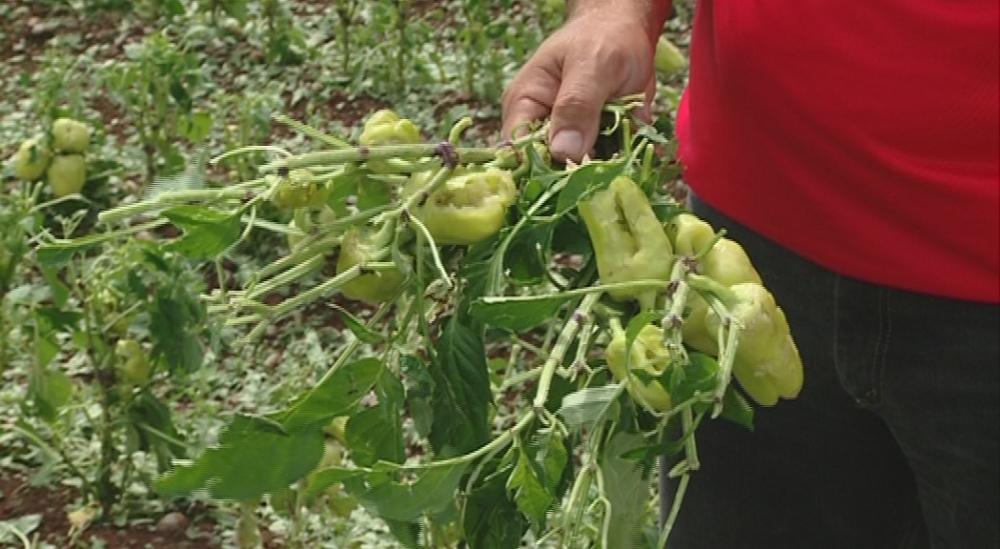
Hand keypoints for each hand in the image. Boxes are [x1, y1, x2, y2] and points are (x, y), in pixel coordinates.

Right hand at [502, 6, 658, 161]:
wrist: (628, 30)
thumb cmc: (601, 37)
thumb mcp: (591, 65)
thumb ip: (576, 106)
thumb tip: (562, 152)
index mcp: (524, 106)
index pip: (518, 151)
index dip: (540, 169)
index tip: (572, 175)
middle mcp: (541, 127)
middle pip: (548, 168)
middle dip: (577, 176)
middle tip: (607, 177)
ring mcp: (569, 138)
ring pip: (578, 173)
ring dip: (604, 174)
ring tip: (624, 171)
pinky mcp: (595, 144)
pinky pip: (605, 166)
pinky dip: (622, 166)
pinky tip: (635, 164)